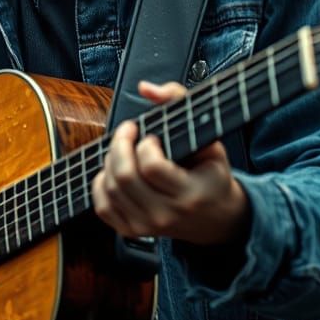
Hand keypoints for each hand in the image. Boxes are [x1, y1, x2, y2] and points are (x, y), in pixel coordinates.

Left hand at [91, 81, 249, 246]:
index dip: (145, 144)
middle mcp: (167, 214)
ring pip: (111, 190)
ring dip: (111, 160)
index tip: (151, 135)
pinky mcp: (133, 230)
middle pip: (125, 177)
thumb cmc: (211, 173)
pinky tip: (114, 169)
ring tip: (124, 148)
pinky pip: (103, 206)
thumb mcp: (208, 137)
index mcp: (190, 194)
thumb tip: (145, 88)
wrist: (218, 219)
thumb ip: (179, 102)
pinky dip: (101, 183)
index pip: (151, 167)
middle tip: (129, 131)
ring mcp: (148, 226)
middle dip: (120, 144)